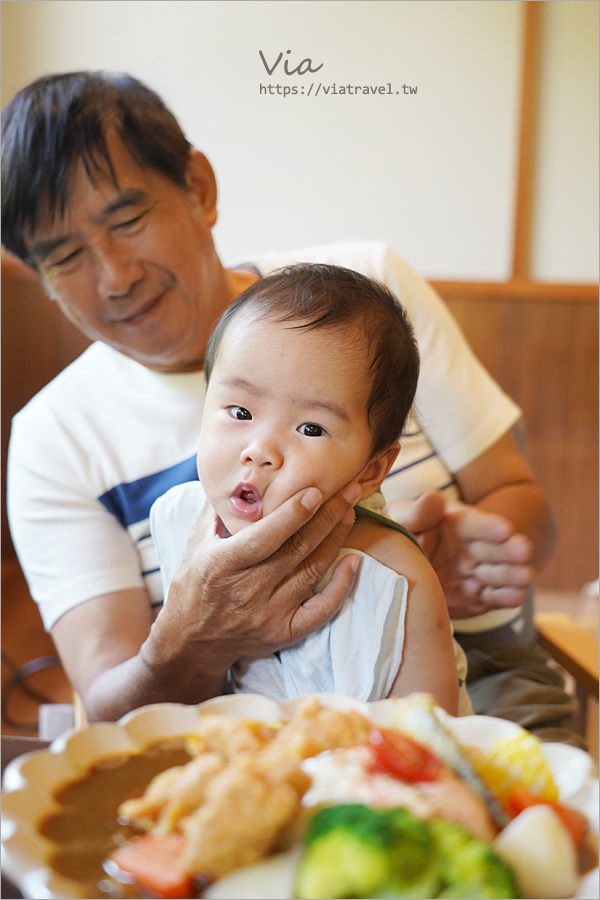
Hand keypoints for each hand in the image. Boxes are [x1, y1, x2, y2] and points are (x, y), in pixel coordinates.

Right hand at [150, 482, 362, 675]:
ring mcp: (268, 614)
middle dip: (327, 516)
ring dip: (336, 540)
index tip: (315, 490)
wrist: (191, 641)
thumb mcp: (195, 541)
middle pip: (296, 550)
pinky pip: (321, 611)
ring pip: (312, 572)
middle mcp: (247, 590)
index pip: (264, 538)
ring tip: (350, 511)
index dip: (292, 515)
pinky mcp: (283, 633)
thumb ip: (218, 507)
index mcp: (223, 564)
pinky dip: (341, 586)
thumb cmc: (195, 582)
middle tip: (350, 489)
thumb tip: (240, 471)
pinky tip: (354, 561)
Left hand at [388, 492, 534, 617]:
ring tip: (525, 576)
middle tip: (523, 550)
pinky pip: (493, 598)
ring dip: (512, 574)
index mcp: (456, 524)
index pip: (475, 524)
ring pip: (497, 573)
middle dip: (509, 550)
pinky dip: (505, 597)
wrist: (399, 574)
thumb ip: (417, 513)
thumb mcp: (402, 521)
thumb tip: (434, 498)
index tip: (504, 529)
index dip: (489, 526)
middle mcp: (471, 548)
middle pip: (493, 548)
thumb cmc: (402, 537)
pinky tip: (516, 596)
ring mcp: (476, 573)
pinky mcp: (477, 597)